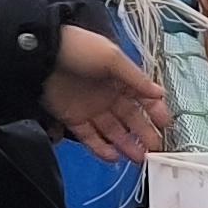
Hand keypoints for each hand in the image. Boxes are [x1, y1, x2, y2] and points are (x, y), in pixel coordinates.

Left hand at [43, 25, 171, 160]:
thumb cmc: (79, 49)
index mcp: (120, 78)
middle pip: (131, 118)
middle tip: (156, 149)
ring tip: (139, 158)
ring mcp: (92, 108)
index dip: (155, 111)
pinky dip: (102, 149)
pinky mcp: (74, 119)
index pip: (143, 98)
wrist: (42, 54)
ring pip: (113, 131)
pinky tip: (114, 157)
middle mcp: (109, 94)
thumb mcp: (112, 57)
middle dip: (144, 133)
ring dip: (127, 145)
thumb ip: (136, 78)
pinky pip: (90, 137)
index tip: (165, 125)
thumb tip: (159, 93)